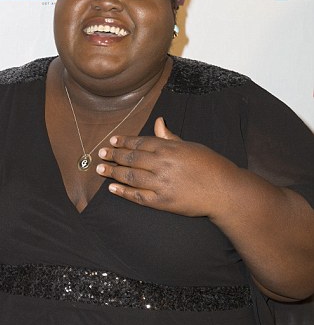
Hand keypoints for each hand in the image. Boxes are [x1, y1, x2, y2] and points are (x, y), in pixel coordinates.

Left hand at [96, 117, 238, 217]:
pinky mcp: (162, 202)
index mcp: (170, 148)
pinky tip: (112, 188)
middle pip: (132, 158)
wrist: (224, 191)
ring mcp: (161, 184)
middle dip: (114, 155)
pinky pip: (138, 196)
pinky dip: (123, 192)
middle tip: (100, 153)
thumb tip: (157, 122)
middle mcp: (163, 164)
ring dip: (113, 172)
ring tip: (100, 168)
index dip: (124, 142)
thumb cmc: (210, 165)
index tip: (112, 141)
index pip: (141, 143)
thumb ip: (169, 137)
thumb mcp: (190, 146)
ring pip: (131, 176)